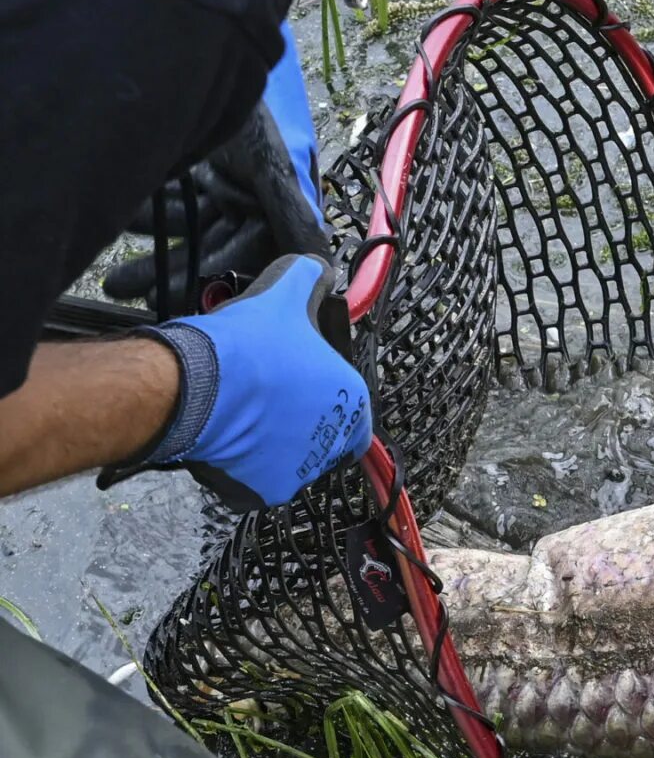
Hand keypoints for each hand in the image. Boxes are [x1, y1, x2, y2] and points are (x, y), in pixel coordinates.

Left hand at [103, 104, 325, 315]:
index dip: (220, 279)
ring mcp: (217, 185)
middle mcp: (250, 199)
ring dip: (150, 249)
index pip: (250, 254)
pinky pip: (167, 202)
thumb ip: (293, 215)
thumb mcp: (267, 162)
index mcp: (277, 202)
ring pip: (184, 229)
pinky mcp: (189, 169)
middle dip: (171, 272)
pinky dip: (145, 213)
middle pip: (211, 248)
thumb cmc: (243, 108)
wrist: (202, 53)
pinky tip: (116, 218)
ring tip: (112, 273)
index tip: (187, 305)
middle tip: (127, 290)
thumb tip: (323, 267)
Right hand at [126, 256, 372, 511]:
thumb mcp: (285, 294)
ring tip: (240, 415)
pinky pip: (254, 482)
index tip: (298, 389)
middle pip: (319, 435)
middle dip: (294, 421)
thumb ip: (309, 278)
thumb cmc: (247, 343)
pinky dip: (239, 467)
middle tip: (263, 400)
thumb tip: (318, 268)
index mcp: (352, 399)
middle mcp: (334, 440)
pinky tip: (225, 439)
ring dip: (269, 444)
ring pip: (287, 460)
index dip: (325, 398)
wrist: (196, 383)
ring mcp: (300, 471)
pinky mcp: (264, 490)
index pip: (353, 410)